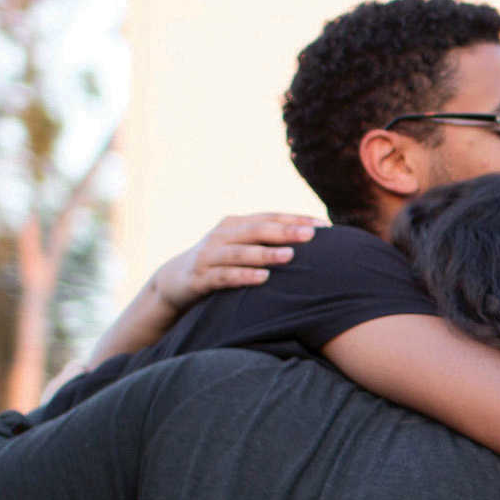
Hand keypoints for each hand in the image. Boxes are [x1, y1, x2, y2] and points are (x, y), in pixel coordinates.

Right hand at [145, 212, 321, 315]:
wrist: (174, 281)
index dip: (296, 219)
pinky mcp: (200, 277)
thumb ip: (266, 242)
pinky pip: (224, 276)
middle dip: (285, 231)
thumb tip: (308, 242)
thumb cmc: (218, 263)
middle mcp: (222, 235)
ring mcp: (210, 255)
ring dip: (266, 254)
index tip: (325, 226)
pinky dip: (244, 276)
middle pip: (257, 230)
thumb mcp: (239, 248)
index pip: (270, 217)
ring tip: (290, 255)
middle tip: (310, 235)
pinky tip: (263, 278)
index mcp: (235, 224)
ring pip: (240, 253)